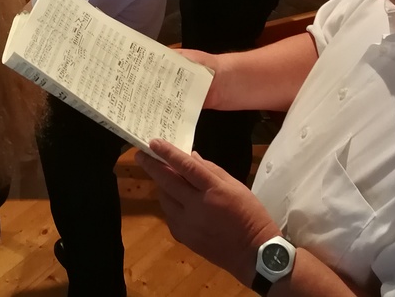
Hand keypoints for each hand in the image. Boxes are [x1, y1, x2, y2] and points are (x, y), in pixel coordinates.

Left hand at [137, 139, 280, 284]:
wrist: (254, 254)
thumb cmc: (250, 215)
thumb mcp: (236, 186)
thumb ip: (212, 170)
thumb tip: (191, 157)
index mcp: (214, 191)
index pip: (186, 167)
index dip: (168, 153)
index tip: (153, 142)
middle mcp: (197, 207)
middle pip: (168, 182)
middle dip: (152, 166)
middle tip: (140, 154)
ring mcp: (188, 224)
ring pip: (165, 199)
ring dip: (160, 185)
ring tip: (160, 174)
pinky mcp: (184, 238)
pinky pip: (169, 215)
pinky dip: (168, 203)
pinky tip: (173, 198)